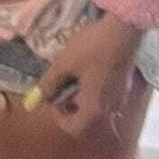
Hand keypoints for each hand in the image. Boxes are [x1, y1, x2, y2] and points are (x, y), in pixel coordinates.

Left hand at [25, 11, 140, 137]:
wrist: (123, 29)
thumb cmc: (92, 48)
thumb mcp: (64, 64)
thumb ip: (49, 85)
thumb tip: (33, 100)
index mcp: (94, 109)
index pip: (73, 129)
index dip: (58, 117)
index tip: (53, 99)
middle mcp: (110, 109)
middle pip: (86, 119)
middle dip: (70, 106)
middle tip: (61, 87)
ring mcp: (120, 97)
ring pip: (96, 108)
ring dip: (82, 98)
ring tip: (74, 75)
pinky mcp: (125, 85)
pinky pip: (105, 97)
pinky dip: (94, 90)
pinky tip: (89, 68)